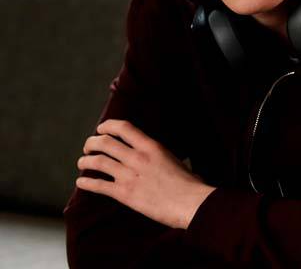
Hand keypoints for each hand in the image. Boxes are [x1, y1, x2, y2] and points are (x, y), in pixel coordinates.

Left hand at [75, 119, 215, 229]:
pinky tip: (81, 183)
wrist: (190, 203)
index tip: (101, 129)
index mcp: (151, 146)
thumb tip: (156, 158)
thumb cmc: (188, 184)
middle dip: (92, 143)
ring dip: (85, 161)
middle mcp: (138, 157)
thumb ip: (158, 156)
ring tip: (82, 162)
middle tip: (89, 147)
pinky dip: (86, 183)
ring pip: (97, 162)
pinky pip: (98, 185)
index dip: (107, 126)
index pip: (123, 128)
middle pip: (105, 143)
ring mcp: (129, 175)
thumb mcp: (174, 160)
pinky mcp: (124, 194)